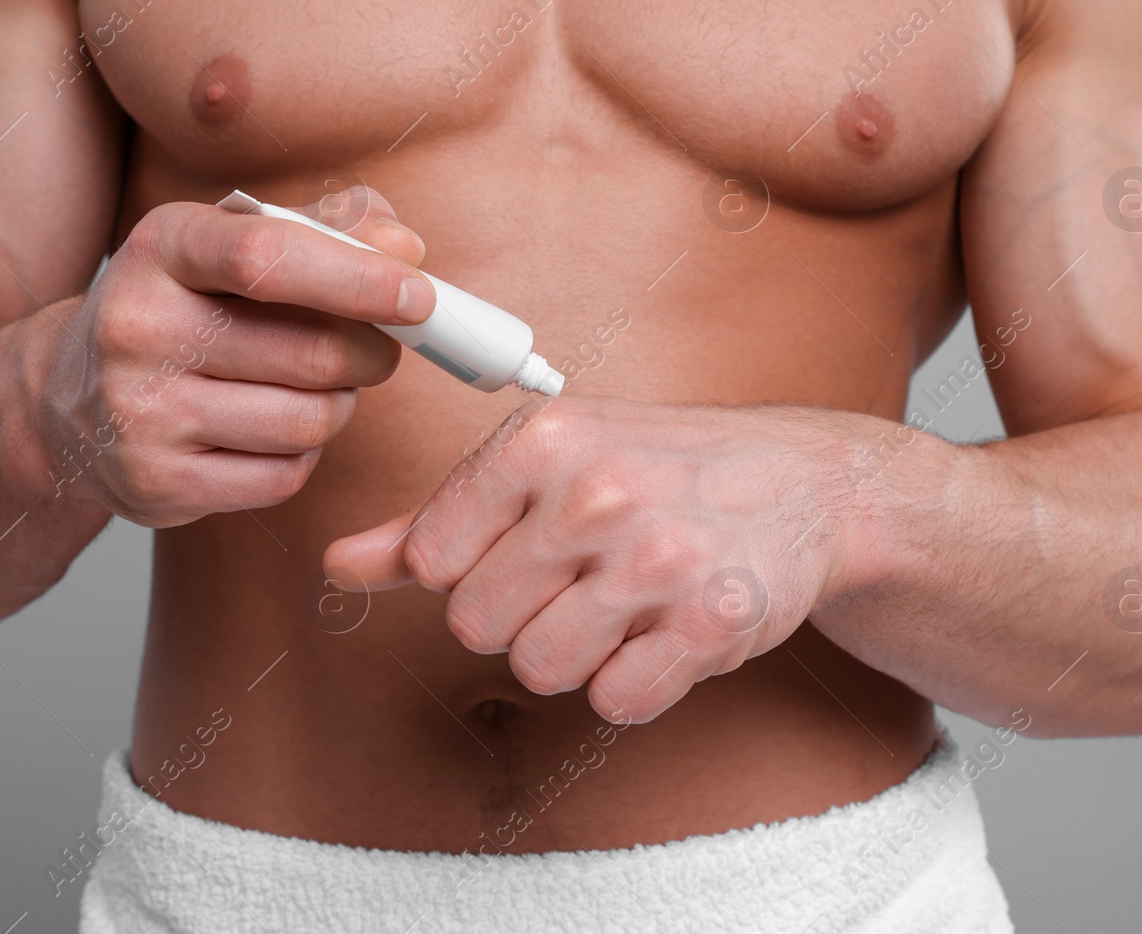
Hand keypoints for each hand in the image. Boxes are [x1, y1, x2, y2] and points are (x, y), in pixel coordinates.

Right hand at [35, 186, 435, 526]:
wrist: (68, 397)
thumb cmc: (184, 306)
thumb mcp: (233, 243)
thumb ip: (325, 229)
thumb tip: (405, 248)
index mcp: (162, 247)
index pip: (267, 256)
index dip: (359, 278)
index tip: (418, 297)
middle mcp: (138, 327)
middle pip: (310, 353)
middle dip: (372, 354)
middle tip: (380, 350)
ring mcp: (140, 412)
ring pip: (307, 421)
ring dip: (340, 407)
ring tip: (319, 389)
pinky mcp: (156, 483)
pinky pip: (283, 476)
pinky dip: (303, 455)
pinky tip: (275, 430)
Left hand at [324, 397, 864, 721]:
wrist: (804, 484)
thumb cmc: (656, 467)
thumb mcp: (544, 464)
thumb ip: (435, 517)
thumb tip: (337, 563)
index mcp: (543, 440)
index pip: (430, 559)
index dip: (468, 569)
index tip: (526, 547)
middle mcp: (598, 493)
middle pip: (476, 624)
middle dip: (520, 615)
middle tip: (581, 579)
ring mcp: (660, 560)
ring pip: (539, 669)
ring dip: (576, 653)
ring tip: (623, 604)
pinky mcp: (714, 624)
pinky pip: (618, 701)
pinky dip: (635, 683)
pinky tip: (665, 632)